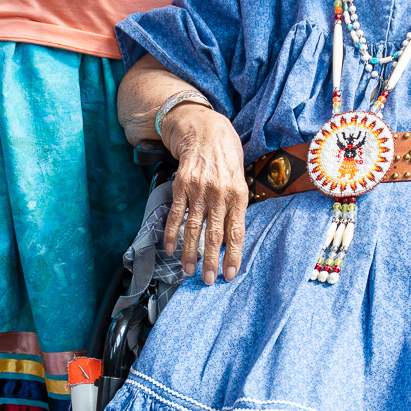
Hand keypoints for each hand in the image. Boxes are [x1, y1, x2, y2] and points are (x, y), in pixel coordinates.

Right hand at [164, 106, 248, 283]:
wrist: (204, 130)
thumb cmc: (226, 155)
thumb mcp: (240, 178)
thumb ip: (236, 206)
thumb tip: (231, 237)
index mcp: (238, 194)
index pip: (236, 232)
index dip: (233, 255)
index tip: (229, 274)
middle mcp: (219, 194)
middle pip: (215, 235)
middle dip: (211, 261)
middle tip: (208, 280)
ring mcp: (198, 190)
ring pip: (193, 228)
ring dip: (190, 252)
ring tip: (189, 270)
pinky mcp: (181, 186)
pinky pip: (176, 214)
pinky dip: (172, 233)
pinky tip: (170, 248)